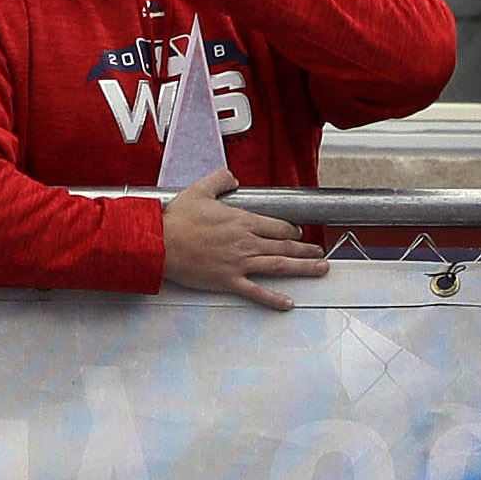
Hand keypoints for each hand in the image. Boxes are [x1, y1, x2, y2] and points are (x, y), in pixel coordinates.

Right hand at [156, 166, 325, 310]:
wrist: (160, 243)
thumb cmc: (178, 220)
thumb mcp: (200, 190)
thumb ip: (220, 179)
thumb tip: (231, 176)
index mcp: (242, 220)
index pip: (278, 226)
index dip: (291, 230)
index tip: (297, 233)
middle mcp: (246, 242)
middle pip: (285, 245)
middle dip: (306, 249)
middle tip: (319, 252)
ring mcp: (239, 263)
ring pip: (279, 266)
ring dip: (303, 267)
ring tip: (320, 269)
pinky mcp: (228, 280)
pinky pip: (256, 292)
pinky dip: (274, 298)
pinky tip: (288, 303)